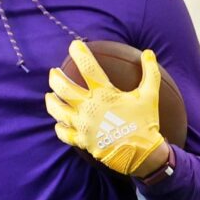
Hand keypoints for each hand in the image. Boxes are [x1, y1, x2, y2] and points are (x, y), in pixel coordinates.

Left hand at [45, 40, 164, 175]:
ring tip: (49, 95)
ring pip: (58, 110)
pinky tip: (58, 123)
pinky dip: (59, 127)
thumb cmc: (145, 122)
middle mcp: (89, 108)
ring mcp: (83, 125)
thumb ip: (150, 72)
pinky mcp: (82, 140)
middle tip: (53, 72)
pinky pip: (64, 133)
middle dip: (55, 77)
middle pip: (63, 88)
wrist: (142, 154)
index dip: (80, 53)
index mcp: (104, 94)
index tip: (74, 45)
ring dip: (51, 101)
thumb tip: (148, 52)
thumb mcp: (150, 95)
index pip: (88, 68)